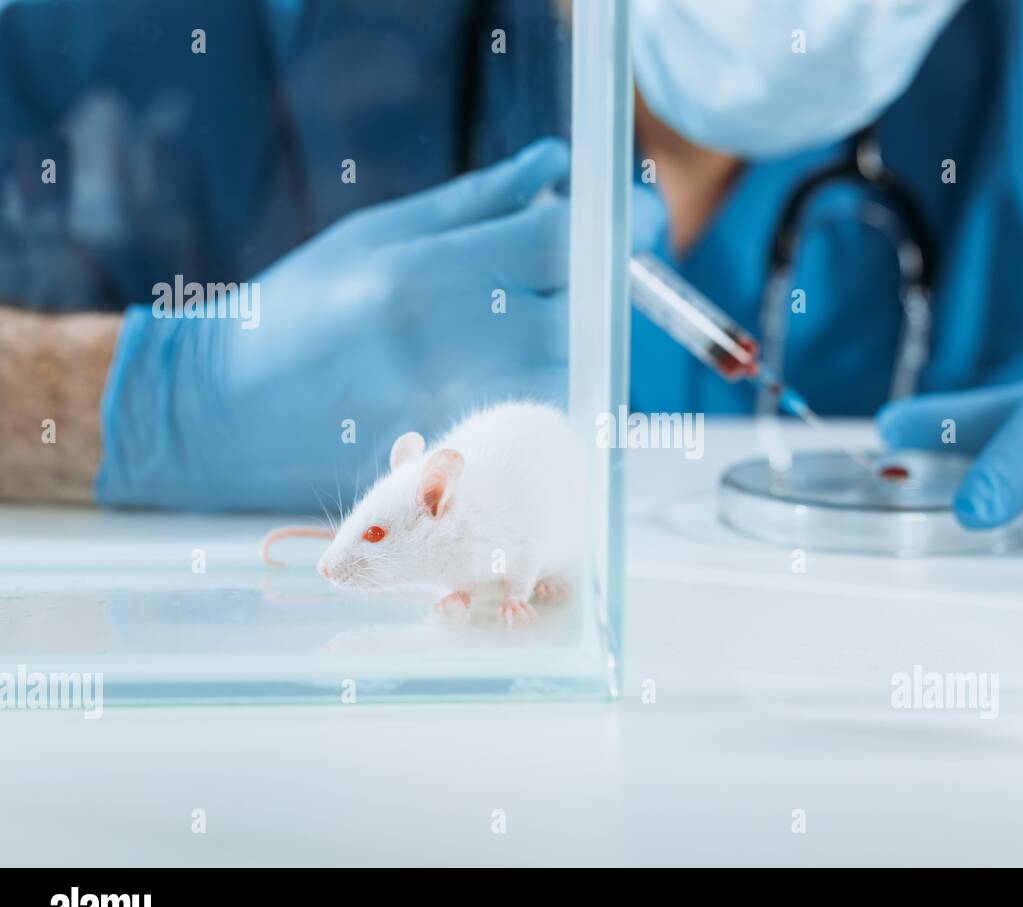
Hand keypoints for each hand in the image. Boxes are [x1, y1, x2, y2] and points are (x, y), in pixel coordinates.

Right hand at [97, 139, 664, 510]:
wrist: (221, 410)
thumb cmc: (300, 309)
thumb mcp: (380, 233)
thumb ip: (478, 202)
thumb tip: (557, 168)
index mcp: (431, 270)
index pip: (565, 246)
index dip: (623, 231)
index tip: (640, 226)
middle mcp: (450, 342)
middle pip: (584, 315)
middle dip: (612, 292)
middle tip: (604, 279)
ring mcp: (455, 411)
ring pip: (572, 376)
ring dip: (585, 349)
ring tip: (552, 333)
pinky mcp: (456, 461)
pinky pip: (536, 426)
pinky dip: (551, 399)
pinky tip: (519, 387)